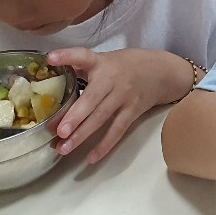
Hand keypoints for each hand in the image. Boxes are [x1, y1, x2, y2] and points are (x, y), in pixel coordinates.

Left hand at [47, 48, 191, 163]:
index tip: (51, 59)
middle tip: (59, 131)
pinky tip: (90, 158)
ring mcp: (124, 97)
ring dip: (82, 135)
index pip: (83, 56)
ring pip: (102, 118)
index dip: (67, 56)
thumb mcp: (107, 58)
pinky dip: (104, 145)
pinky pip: (117, 130)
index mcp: (102, 63)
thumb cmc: (128, 65)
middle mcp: (112, 79)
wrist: (163, 72)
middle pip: (92, 99)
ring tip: (64, 148)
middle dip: (75, 116)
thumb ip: (83, 65)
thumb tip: (52, 71)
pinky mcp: (133, 111)